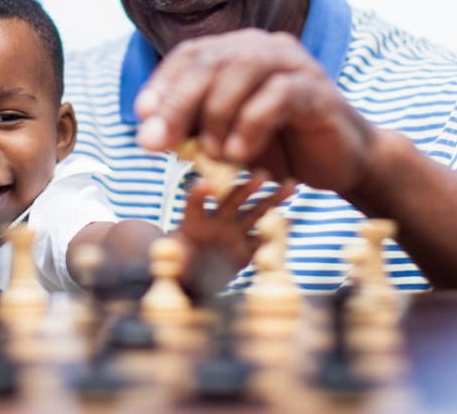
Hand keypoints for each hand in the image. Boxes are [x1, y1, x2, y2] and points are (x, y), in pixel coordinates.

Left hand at [135, 29, 377, 195]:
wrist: (343, 162)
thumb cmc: (280, 148)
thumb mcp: (226, 140)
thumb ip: (193, 131)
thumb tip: (149, 133)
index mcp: (240, 52)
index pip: (191, 55)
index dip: (162, 83)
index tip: (140, 117)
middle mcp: (265, 48)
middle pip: (211, 60)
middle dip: (177, 102)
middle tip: (156, 142)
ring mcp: (294, 64)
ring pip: (242, 71)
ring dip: (216, 115)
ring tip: (210, 155)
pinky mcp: (317, 89)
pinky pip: (278, 95)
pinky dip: (251, 124)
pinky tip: (238, 153)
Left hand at [176, 173, 293, 297]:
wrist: (190, 281)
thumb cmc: (175, 266)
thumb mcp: (169, 260)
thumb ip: (170, 254)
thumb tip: (164, 250)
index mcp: (194, 220)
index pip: (195, 203)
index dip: (199, 193)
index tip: (205, 184)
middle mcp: (217, 221)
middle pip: (233, 200)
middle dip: (247, 187)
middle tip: (262, 175)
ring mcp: (234, 234)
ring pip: (255, 213)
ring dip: (272, 200)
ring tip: (290, 185)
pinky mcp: (245, 251)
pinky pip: (263, 240)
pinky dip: (277, 231)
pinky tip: (292, 219)